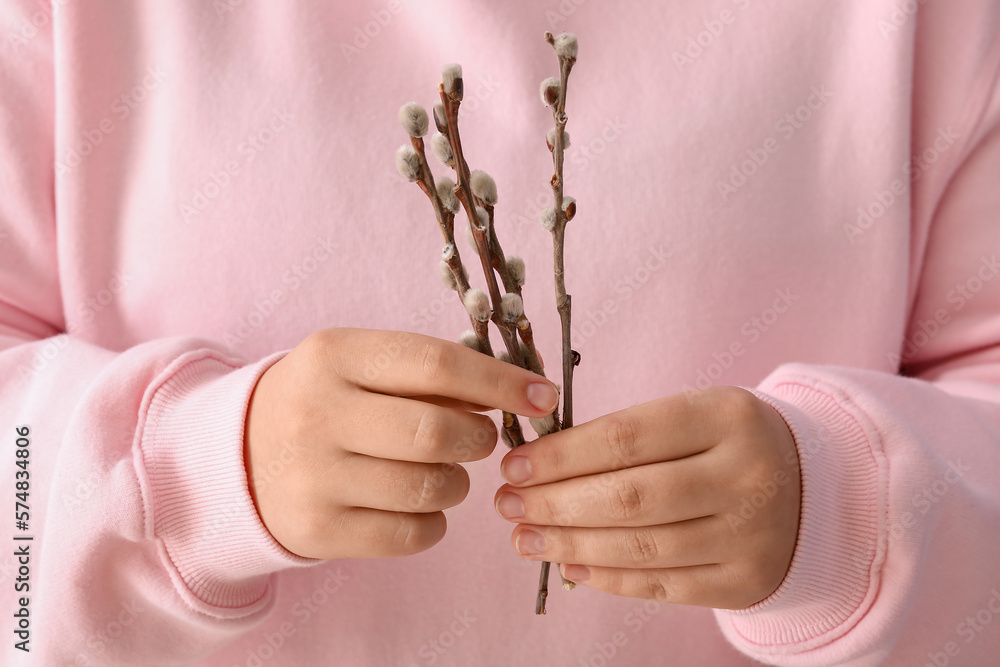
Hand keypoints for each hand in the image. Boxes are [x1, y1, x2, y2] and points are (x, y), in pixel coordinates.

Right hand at [244, 328, 559, 559]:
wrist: (240, 458)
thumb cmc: (327, 401)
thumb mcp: (361, 365)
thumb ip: (432, 371)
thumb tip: (522, 389)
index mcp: (334, 355)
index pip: (437, 364)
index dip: (501, 382)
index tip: (542, 396)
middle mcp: (318, 413)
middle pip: (437, 431)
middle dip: (480, 437)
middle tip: (480, 437)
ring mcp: (314, 476)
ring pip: (431, 486)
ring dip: (459, 481)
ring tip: (443, 470)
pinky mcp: (319, 529)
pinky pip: (413, 534)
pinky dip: (435, 520)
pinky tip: (418, 502)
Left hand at [493, 386, 799, 609]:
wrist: (812, 488)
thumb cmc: (727, 443)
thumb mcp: (693, 414)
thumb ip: (627, 434)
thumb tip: (539, 465)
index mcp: (727, 416)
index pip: (626, 437)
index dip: (561, 456)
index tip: (515, 465)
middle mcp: (745, 476)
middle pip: (630, 497)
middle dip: (555, 504)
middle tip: (507, 505)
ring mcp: (750, 534)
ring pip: (641, 547)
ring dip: (570, 544)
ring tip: (525, 537)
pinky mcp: (745, 580)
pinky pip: (662, 586)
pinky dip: (607, 578)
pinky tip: (569, 564)